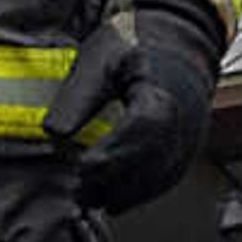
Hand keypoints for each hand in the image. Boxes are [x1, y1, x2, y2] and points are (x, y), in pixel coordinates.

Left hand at [41, 0, 225, 212]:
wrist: (176, 43)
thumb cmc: (137, 46)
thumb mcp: (100, 58)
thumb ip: (78, 96)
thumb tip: (54, 133)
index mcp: (162, 94)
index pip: (141, 131)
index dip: (112, 153)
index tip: (81, 167)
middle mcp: (182, 123)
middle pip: (149, 162)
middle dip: (111, 180)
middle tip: (75, 190)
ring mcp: (187, 141)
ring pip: (156, 179)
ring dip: (121, 193)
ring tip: (86, 197)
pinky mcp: (183, 152)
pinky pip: (162, 182)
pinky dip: (135, 194)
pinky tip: (109, 198)